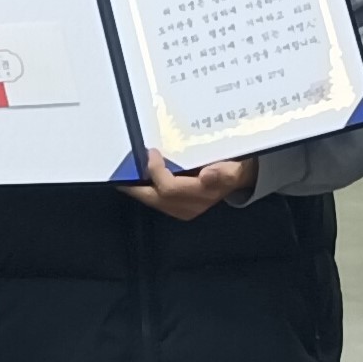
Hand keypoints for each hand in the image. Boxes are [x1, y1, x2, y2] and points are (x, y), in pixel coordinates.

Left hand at [129, 150, 252, 223]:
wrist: (242, 176)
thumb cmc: (235, 167)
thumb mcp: (236, 166)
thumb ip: (225, 172)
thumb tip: (207, 174)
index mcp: (202, 194)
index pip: (169, 188)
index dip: (156, 171)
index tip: (151, 152)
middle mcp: (191, 206)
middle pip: (155, 199)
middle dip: (136, 187)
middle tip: (121, 173)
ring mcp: (185, 210)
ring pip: (154, 202)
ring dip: (139, 189)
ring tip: (126, 176)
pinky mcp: (180, 208)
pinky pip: (158, 202)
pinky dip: (147, 191)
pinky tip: (139, 181)